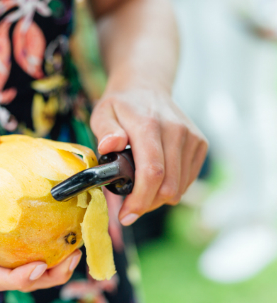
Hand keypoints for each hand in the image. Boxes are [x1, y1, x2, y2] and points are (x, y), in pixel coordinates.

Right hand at [0, 131, 81, 291]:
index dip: (20, 279)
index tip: (40, 265)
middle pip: (17, 283)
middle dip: (49, 278)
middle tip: (74, 256)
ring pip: (21, 273)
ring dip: (50, 270)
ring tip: (74, 249)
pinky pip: (18, 256)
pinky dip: (40, 252)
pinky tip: (58, 231)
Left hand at [90, 87, 207, 225]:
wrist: (146, 86)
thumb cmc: (121, 105)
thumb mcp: (102, 113)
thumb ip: (104, 130)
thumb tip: (110, 145)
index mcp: (150, 125)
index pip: (152, 172)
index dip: (140, 200)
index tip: (126, 216)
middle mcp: (176, 131)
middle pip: (168, 185)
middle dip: (147, 204)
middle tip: (128, 209)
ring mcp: (191, 138)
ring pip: (180, 187)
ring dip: (158, 198)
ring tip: (139, 191)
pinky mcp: (200, 144)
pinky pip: (188, 180)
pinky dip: (170, 188)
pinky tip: (154, 181)